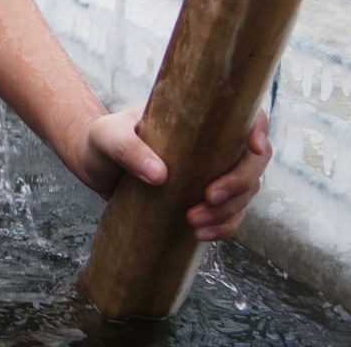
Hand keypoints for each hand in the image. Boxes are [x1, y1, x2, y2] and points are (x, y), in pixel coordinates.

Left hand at [75, 107, 272, 242]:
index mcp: (196, 115)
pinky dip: (224, 227)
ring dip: (230, 210)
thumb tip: (159, 174)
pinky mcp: (203, 197)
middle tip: (210, 198)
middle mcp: (211, 142)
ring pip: (247, 191)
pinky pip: (230, 215)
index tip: (253, 148)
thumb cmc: (100, 139)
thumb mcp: (107, 136)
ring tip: (193, 221)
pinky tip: (201, 234)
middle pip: (254, 160)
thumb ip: (127, 148)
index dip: (258, 129)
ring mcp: (211, 171)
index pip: (244, 115)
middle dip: (240, 183)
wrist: (92, 164)